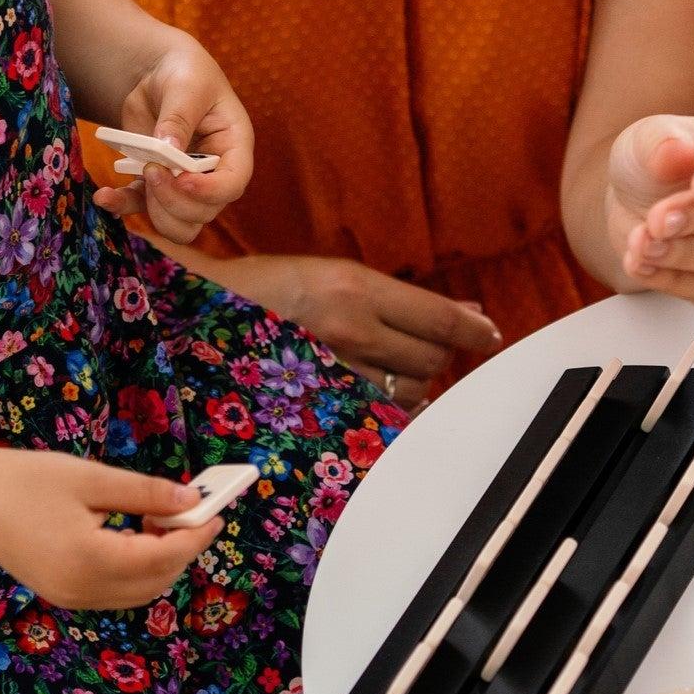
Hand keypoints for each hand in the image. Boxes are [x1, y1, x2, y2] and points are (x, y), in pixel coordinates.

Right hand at [0, 449, 219, 609]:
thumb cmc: (28, 481)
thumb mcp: (93, 479)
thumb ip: (146, 493)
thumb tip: (192, 501)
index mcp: (90, 560)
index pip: (162, 558)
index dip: (195, 536)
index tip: (216, 512)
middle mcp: (82, 589)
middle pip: (155, 581)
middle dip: (182, 548)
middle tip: (192, 510)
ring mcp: (71, 597)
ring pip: (139, 591)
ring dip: (162, 560)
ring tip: (161, 517)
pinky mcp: (64, 593)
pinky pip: (117, 590)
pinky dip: (139, 567)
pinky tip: (137, 534)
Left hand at [94, 32, 252, 243]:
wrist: (158, 73)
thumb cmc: (184, 73)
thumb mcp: (186, 86)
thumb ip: (179, 117)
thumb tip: (168, 151)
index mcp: (234, 146)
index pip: (233, 183)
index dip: (211, 190)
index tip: (181, 177)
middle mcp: (214, 172)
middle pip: (205, 211)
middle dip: (176, 199)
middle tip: (152, 169)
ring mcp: (185, 183)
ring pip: (180, 223)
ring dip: (156, 211)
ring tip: (139, 176)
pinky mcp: (154, 184)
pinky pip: (141, 208)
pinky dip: (122, 206)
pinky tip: (104, 197)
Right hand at [242, 254, 500, 404]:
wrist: (202, 314)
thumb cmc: (272, 289)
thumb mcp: (339, 276)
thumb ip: (405, 300)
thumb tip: (470, 313)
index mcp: (356, 288)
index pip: (439, 317)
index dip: (474, 331)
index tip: (491, 336)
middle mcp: (349, 328)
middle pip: (430, 359)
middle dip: (435, 356)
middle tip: (418, 348)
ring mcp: (331, 370)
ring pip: (407, 392)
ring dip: (411, 385)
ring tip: (388, 368)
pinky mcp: (315, 403)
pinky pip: (376, 417)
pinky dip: (389, 411)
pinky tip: (381, 400)